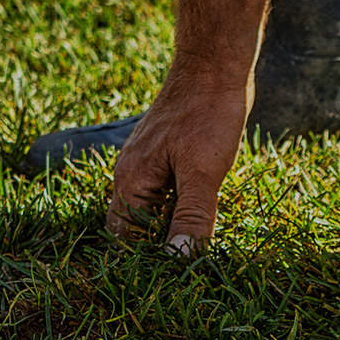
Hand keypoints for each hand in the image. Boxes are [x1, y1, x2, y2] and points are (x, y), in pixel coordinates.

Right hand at [107, 75, 248, 252]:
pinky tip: (205, 208)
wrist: (215, 65)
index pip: (124, 236)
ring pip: (153, 207)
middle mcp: (131, 173)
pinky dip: (181, 203)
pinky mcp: (166, 153)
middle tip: (191, 259)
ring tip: (201, 238)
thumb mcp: (203, 174)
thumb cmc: (207, 115)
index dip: (145, 257)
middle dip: (159, 242)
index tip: (174, 273)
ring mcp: (148, 162)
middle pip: (135, 224)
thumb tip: (177, 260)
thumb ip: (191, 218)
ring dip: (173, 223)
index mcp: (131, 180)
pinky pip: (166, 190)